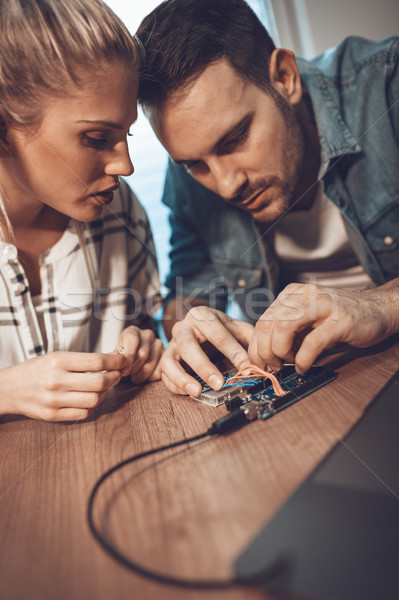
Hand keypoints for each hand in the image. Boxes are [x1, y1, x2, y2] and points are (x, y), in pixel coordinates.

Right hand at [0, 351, 124, 421]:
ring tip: (104, 387)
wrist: (10, 388)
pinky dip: (93, 406)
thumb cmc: (37, 370)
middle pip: (100, 382)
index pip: (97, 361)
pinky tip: (92, 399)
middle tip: (117, 375)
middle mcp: (56, 380)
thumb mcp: (57, 356)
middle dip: (115, 378)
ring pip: (94, 399)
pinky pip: (84, 414)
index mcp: (58, 361)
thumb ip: (82, 360)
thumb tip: (113, 360)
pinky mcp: (53, 415)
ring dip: (105, 393)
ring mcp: (54, 400)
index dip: (116, 361)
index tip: (123, 361)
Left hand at [113, 326, 163, 383]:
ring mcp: (159, 344)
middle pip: (142, 353)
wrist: (134, 357)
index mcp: (133, 331)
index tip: (121, 368)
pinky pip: (159, 370)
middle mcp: (147, 334)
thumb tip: (110, 366)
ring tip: (133, 377)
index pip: (132, 339)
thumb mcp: (115, 354)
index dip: (127, 356)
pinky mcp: (166, 356)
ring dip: (140, 375)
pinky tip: (143, 376)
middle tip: (125, 375)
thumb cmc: (122, 356)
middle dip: (132, 368)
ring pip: (150, 364)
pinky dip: (149, 377)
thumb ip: (112, 359)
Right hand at [160, 306, 253, 395]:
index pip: (218, 335)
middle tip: (219, 383)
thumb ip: (249, 338)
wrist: (198, 323)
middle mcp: (183, 327)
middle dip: (204, 366)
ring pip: (169, 361)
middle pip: (188, 346)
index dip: (234, 353)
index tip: (246, 368)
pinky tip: (189, 392)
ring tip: (198, 391)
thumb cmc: (218, 328)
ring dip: (182, 378)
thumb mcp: (235, 327)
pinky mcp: (165, 358)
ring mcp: (171, 343)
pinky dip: (174, 384)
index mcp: (201, 316)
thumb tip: (263, 358)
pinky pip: (164, 373)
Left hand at [248, 282, 394, 372]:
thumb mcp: (307, 323)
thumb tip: (266, 359)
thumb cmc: (340, 319)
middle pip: (267, 323)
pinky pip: (312, 342)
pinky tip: (305, 366)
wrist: (377, 309)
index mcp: (291, 295)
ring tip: (289, 363)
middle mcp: (303, 296)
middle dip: (264, 352)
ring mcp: (321, 305)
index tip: (259, 364)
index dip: (256, 347)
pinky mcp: (339, 320)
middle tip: (273, 367)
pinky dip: (303, 359)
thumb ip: (287, 334)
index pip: (262, 321)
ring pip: (283, 327)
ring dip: (280, 352)